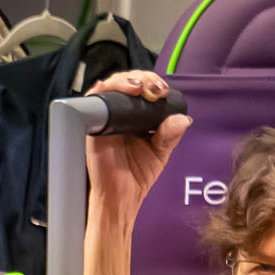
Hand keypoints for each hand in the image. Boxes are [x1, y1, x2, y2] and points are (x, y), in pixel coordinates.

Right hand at [84, 71, 191, 215]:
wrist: (121, 197)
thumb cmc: (136, 176)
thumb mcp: (160, 152)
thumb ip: (170, 135)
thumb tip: (183, 119)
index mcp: (135, 117)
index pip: (141, 88)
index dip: (151, 81)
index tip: (162, 90)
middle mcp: (118, 114)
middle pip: (125, 82)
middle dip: (141, 78)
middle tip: (154, 89)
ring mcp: (104, 119)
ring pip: (109, 87)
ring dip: (123, 80)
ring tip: (138, 87)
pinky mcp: (91, 127)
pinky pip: (91, 102)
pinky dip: (99, 91)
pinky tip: (110, 88)